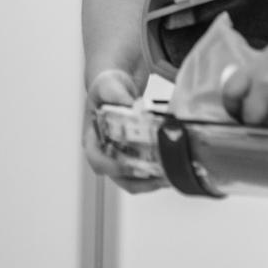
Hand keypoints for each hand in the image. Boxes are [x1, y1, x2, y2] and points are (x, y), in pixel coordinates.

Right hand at [82, 69, 163, 193]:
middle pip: (120, 178)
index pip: (98, 161)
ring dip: (153, 181)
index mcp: (93, 139)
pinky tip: (174, 168)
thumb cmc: (106, 87)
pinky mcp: (135, 157)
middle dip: (141, 181)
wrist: (116, 87)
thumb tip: (133, 107)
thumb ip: (117, 95)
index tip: (132, 166)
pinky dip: (158, 173)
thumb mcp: (108, 85)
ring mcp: (120, 158)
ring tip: (172, 176)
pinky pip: (145, 173)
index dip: (113, 167)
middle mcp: (105, 153)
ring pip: (135, 181)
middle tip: (162, 176)